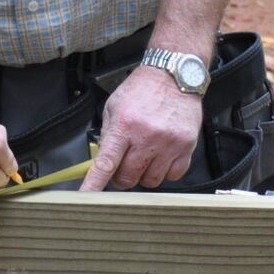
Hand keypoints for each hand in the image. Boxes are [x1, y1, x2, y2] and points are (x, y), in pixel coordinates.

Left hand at [82, 67, 200, 190]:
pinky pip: (173, 176)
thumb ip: (108, 135)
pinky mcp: (186, 146)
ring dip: (144, 174)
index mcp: (125, 125)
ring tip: (146, 156)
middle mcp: (147, 136)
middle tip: (124, 164)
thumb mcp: (114, 107)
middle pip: (128, 178)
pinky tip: (162, 156)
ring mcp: (169, 143)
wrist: (173, 75)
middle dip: (122, 176)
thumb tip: (101, 161)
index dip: (94, 184)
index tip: (87, 198)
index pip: (106, 163)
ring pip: (151, 181)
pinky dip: (165, 171)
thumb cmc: (142, 89)